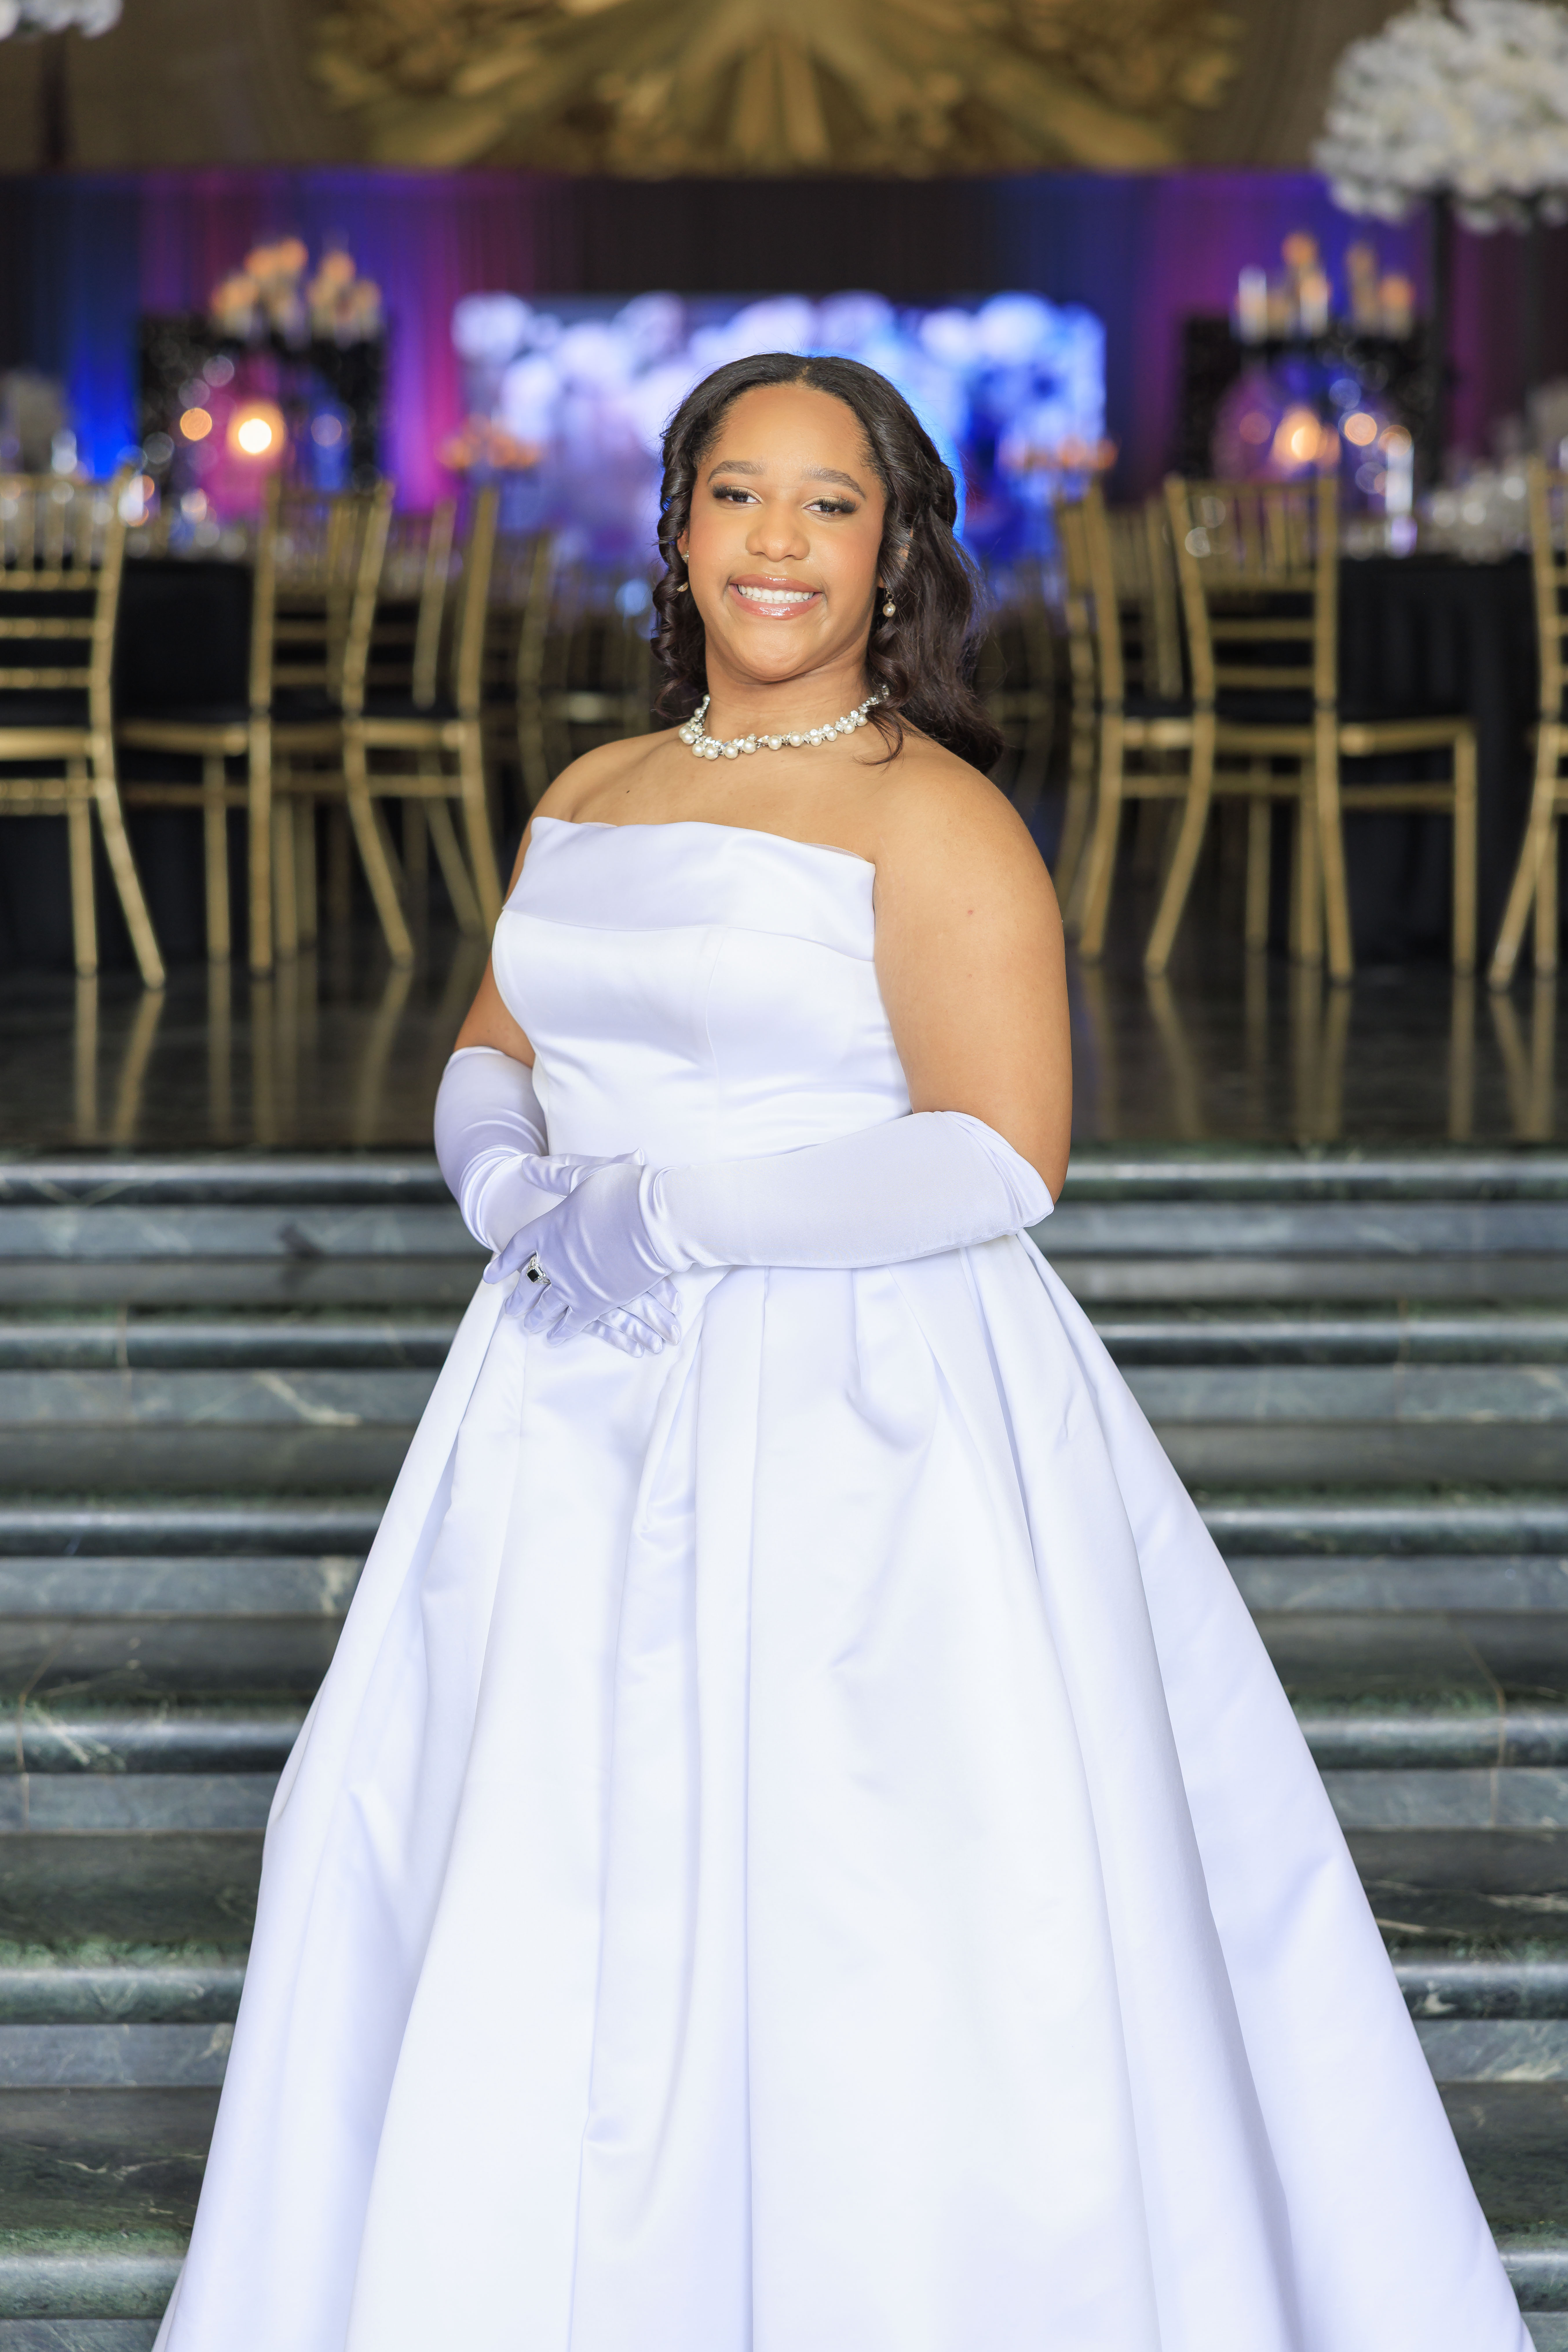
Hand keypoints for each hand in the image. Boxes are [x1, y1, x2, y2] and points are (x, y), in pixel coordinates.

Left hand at [486, 1160, 677, 1353]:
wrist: (656, 1219)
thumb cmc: (624, 1191)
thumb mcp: (584, 1175)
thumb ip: (554, 1174)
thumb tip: (524, 1165)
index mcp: (548, 1228)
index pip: (517, 1248)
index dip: (503, 1263)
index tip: (491, 1276)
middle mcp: (553, 1259)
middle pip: (528, 1283)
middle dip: (518, 1298)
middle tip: (510, 1310)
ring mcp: (572, 1284)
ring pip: (546, 1306)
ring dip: (536, 1318)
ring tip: (529, 1327)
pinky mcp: (594, 1303)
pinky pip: (572, 1323)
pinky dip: (562, 1332)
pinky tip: (554, 1339)